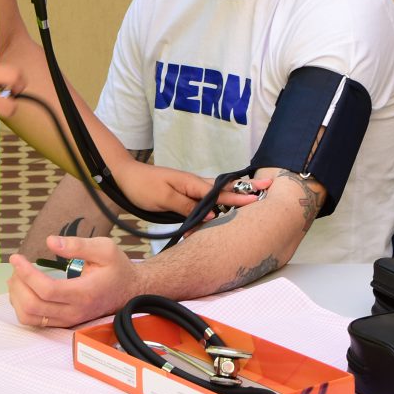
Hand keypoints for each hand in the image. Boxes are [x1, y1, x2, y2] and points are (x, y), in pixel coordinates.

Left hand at [8, 235, 138, 328]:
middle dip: (18, 284)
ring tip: (17, 276)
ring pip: (30, 317)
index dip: (26, 273)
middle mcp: (74, 312)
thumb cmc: (117, 268)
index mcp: (83, 293)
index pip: (46, 290)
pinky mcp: (63, 323)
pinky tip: (23, 289)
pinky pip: (34, 321)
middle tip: (17, 265)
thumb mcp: (104, 248)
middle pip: (33, 306)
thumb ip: (78, 245)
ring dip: (17, 297)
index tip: (16, 257)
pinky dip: (22, 306)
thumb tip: (50, 241)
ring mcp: (68, 320)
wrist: (130, 291)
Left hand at [112, 160, 270, 216]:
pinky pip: (206, 198)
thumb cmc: (142, 187)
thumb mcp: (163, 199)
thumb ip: (187, 207)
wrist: (124, 177)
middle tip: (269, 185)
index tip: (258, 199)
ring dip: (236, 194)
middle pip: (225, 188)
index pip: (221, 193)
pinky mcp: (184, 194)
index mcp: (192, 184)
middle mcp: (194, 184)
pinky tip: (225, 207)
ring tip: (255, 196)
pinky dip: (220, 200)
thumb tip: (211, 216)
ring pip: (217, 192)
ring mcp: (190, 188)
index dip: (240, 198)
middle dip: (247, 188)